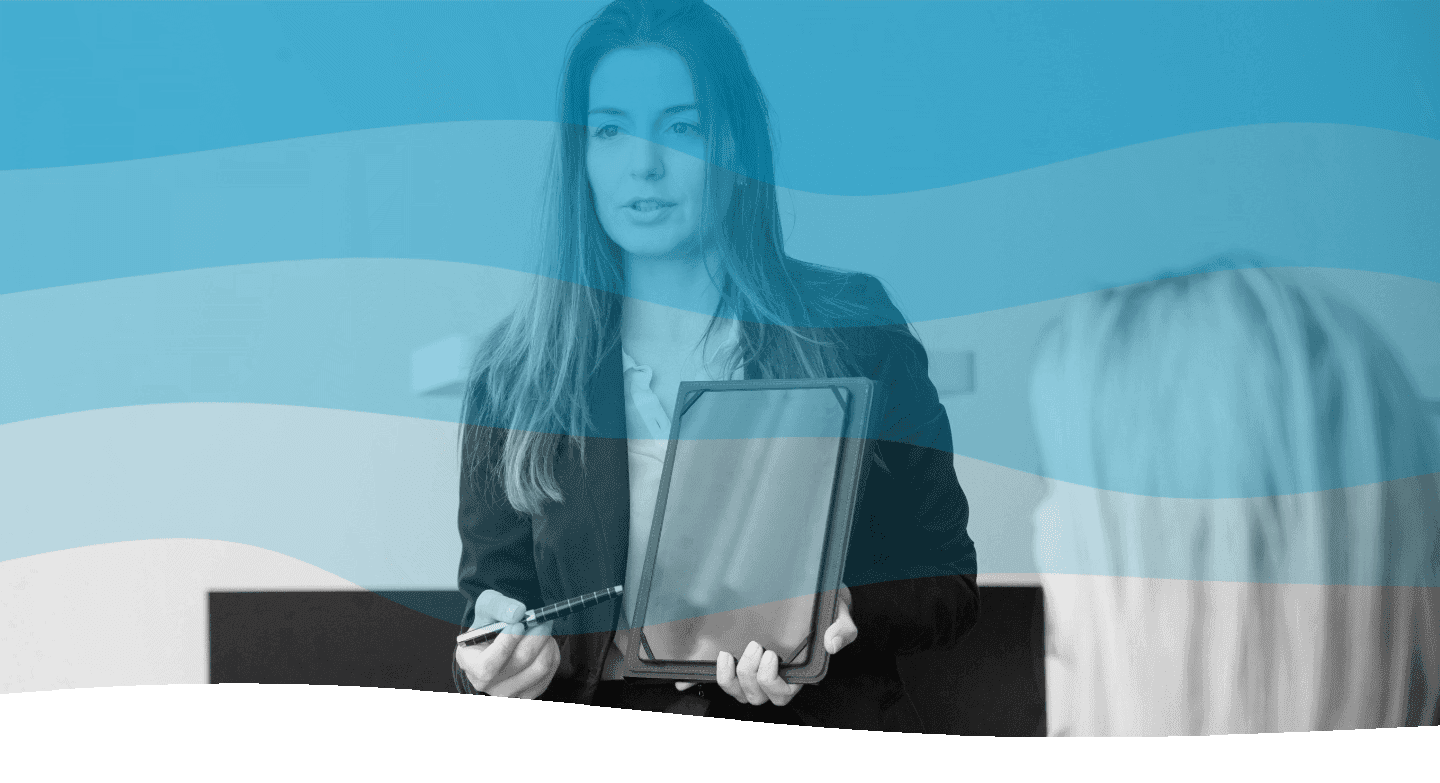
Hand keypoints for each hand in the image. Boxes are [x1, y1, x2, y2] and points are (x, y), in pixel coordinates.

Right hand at [454, 590, 559, 698]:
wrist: (501, 637)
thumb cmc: (491, 622)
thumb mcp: (487, 605)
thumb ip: (499, 606)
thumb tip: (517, 613)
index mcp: (469, 663)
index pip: (487, 666)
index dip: (506, 646)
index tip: (519, 624)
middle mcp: (486, 683)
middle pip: (520, 662)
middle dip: (535, 636)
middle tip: (542, 619)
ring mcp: (508, 692)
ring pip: (539, 668)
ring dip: (546, 643)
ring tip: (542, 629)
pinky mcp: (529, 693)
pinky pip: (550, 671)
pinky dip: (551, 653)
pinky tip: (543, 643)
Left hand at [677, 585, 856, 706]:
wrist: (812, 586)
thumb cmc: (825, 604)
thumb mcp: (839, 612)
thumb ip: (842, 629)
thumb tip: (832, 644)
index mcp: (796, 669)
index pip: (781, 692)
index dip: (770, 683)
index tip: (770, 657)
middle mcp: (771, 671)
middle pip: (755, 695)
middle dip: (749, 677)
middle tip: (753, 647)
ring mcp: (751, 664)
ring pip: (735, 690)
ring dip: (727, 679)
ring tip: (727, 655)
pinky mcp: (734, 653)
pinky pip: (714, 674)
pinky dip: (698, 679)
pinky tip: (686, 677)